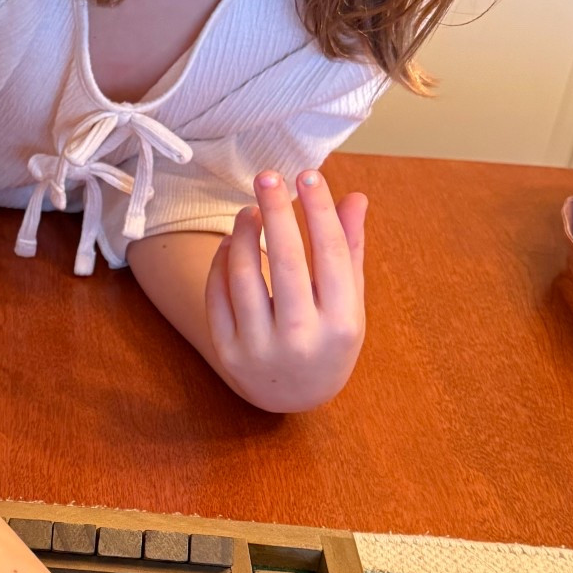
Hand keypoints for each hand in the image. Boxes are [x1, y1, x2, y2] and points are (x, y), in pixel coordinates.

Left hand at [204, 169, 367, 411]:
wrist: (293, 396)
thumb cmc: (328, 339)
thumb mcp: (348, 301)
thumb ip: (351, 250)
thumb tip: (355, 197)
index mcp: (341, 324)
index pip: (331, 255)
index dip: (319, 211)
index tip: (308, 176)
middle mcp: (301, 338)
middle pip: (286, 261)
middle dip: (276, 212)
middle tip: (268, 176)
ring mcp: (260, 348)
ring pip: (244, 276)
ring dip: (243, 234)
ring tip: (248, 210)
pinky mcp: (227, 351)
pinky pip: (217, 294)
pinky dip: (222, 262)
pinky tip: (231, 242)